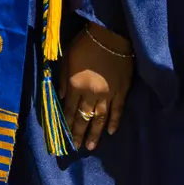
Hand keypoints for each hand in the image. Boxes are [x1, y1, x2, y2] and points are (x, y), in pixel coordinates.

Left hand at [62, 22, 132, 151]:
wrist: (111, 36)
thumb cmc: (85, 44)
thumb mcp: (67, 58)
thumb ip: (63, 79)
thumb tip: (62, 98)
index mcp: (76, 85)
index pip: (70, 110)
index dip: (68, 124)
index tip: (66, 137)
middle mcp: (91, 94)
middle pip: (84, 117)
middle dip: (80, 133)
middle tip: (78, 148)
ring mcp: (108, 94)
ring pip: (100, 118)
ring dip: (95, 133)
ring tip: (91, 146)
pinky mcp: (122, 91)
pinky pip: (117, 110)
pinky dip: (113, 121)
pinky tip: (110, 132)